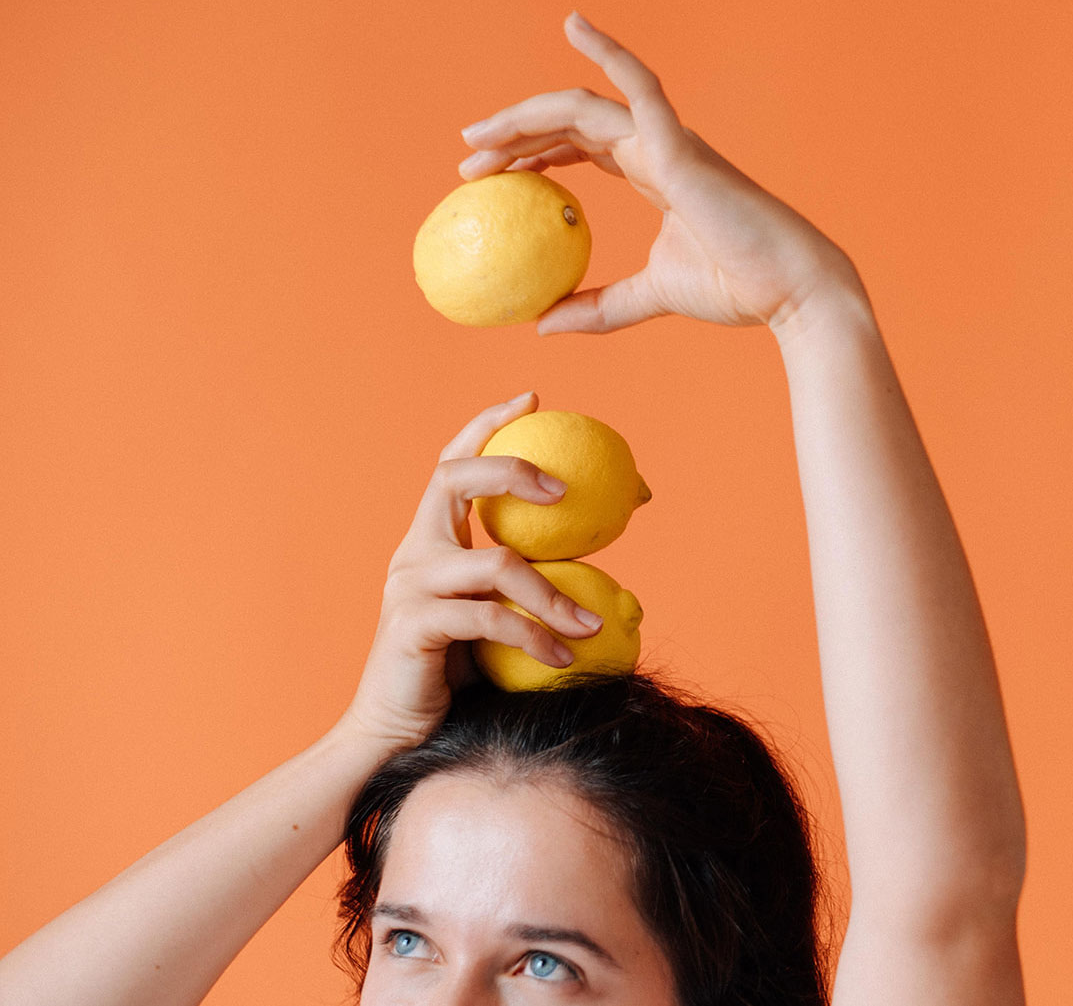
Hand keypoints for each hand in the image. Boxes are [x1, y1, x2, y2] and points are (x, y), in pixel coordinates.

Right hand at [337, 394, 605, 750]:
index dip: (486, 427)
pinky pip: (490, 619)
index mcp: (431, 541)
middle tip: (566, 491)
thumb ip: (536, 581)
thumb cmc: (459, 674)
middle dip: (511, 470)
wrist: (396, 735)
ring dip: (555, 594)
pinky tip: (565, 656)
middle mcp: (414, 553)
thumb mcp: (502, 615)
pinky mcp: (413, 626)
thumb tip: (616, 557)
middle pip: (455, 481)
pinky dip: (535, 635)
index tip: (530, 398)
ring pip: (496, 564)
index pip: (453, 466)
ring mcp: (409, 587)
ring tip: (594, 621)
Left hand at [456, 12, 859, 334]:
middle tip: (466, 161)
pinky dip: (609, 51)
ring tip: (476, 137)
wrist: (788, 290)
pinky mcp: (679, 144)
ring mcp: (669, 140)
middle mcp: (658, 146)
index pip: (581, 147)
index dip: (534, 152)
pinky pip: (640, 86)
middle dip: (514, 132)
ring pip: (582, 108)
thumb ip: (598, 307)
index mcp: (656, 174)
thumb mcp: (648, 297)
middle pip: (570, 121)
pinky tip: (573, 24)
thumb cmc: (735, 288)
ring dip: (524, 116)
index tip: (487, 176)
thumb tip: (542, 324)